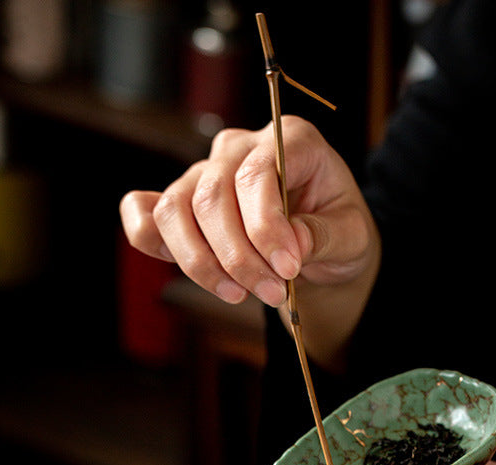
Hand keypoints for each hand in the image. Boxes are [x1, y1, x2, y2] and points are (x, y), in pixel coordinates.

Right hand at [119, 117, 380, 367]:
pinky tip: (176, 262)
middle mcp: (241, 147)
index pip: (257, 175)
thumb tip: (289, 246)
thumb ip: (324, 236)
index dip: (265, 228)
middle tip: (272, 293)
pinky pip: (143, 211)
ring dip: (201, 262)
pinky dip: (146, 237)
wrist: (323, 245)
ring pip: (175, 209)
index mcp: (291, 139)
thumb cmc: (336, 231)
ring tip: (239, 294)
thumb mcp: (352, 236)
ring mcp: (205, 172)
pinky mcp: (182, 201)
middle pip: (212, 196)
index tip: (287, 270)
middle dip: (238, 257)